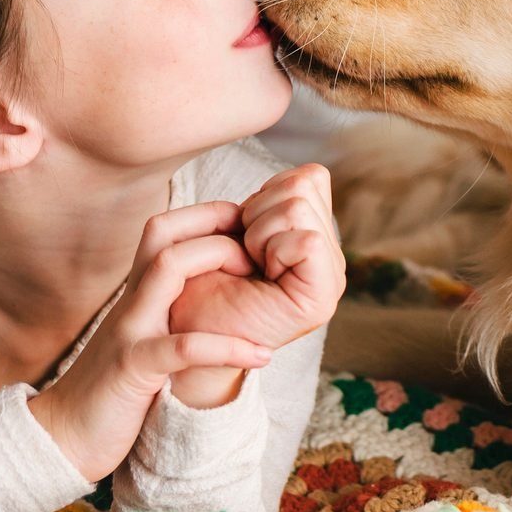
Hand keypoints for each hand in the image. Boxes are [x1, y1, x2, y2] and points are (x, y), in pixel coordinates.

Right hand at [29, 202, 272, 480]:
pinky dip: (226, 347)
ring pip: (166, 269)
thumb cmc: (113, 389)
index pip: (163, 231)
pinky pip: (183, 347)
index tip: (251, 226)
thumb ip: (167, 314)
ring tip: (262, 279)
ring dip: (220, 260)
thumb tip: (214, 299)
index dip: (208, 216)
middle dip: (214, 224)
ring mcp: (130, 331)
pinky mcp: (133, 369)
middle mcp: (132, 302)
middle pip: (162, 234)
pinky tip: (261, 356)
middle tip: (260, 244)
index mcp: (137, 294)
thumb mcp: (143, 340)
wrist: (64, 435)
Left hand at [170, 164, 344, 352]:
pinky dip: (270, 248)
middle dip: (260, 210)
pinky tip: (258, 275)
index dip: (268, 193)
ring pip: (301, 204)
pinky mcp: (323, 297)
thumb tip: (301, 173)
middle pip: (307, 183)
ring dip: (259, 231)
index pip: (311, 176)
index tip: (245, 233)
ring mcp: (331, 278)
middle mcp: (330, 258)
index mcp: (313, 241)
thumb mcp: (234, 228)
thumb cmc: (196, 286)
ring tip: (249, 265)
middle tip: (246, 252)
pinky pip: (307, 238)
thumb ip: (271, 201)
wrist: (180, 337)